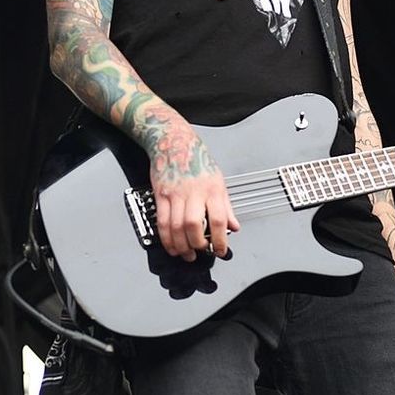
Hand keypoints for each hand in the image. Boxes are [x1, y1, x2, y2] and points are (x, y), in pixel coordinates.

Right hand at [148, 119, 239, 260]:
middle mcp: (194, 192)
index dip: (220, 240)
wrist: (174, 142)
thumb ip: (226, 206)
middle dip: (197, 245)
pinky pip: (162, 222)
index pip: (218, 219)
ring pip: (176, 226)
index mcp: (212, 189)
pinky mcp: (160, 195)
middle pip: (194, 225)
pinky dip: (166, 238)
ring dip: (181, 245)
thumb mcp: (219, 180)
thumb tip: (234, 226)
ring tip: (186, 253)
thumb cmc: (197, 160)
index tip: (221, 251)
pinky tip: (171, 245)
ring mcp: (175, 193)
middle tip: (200, 252)